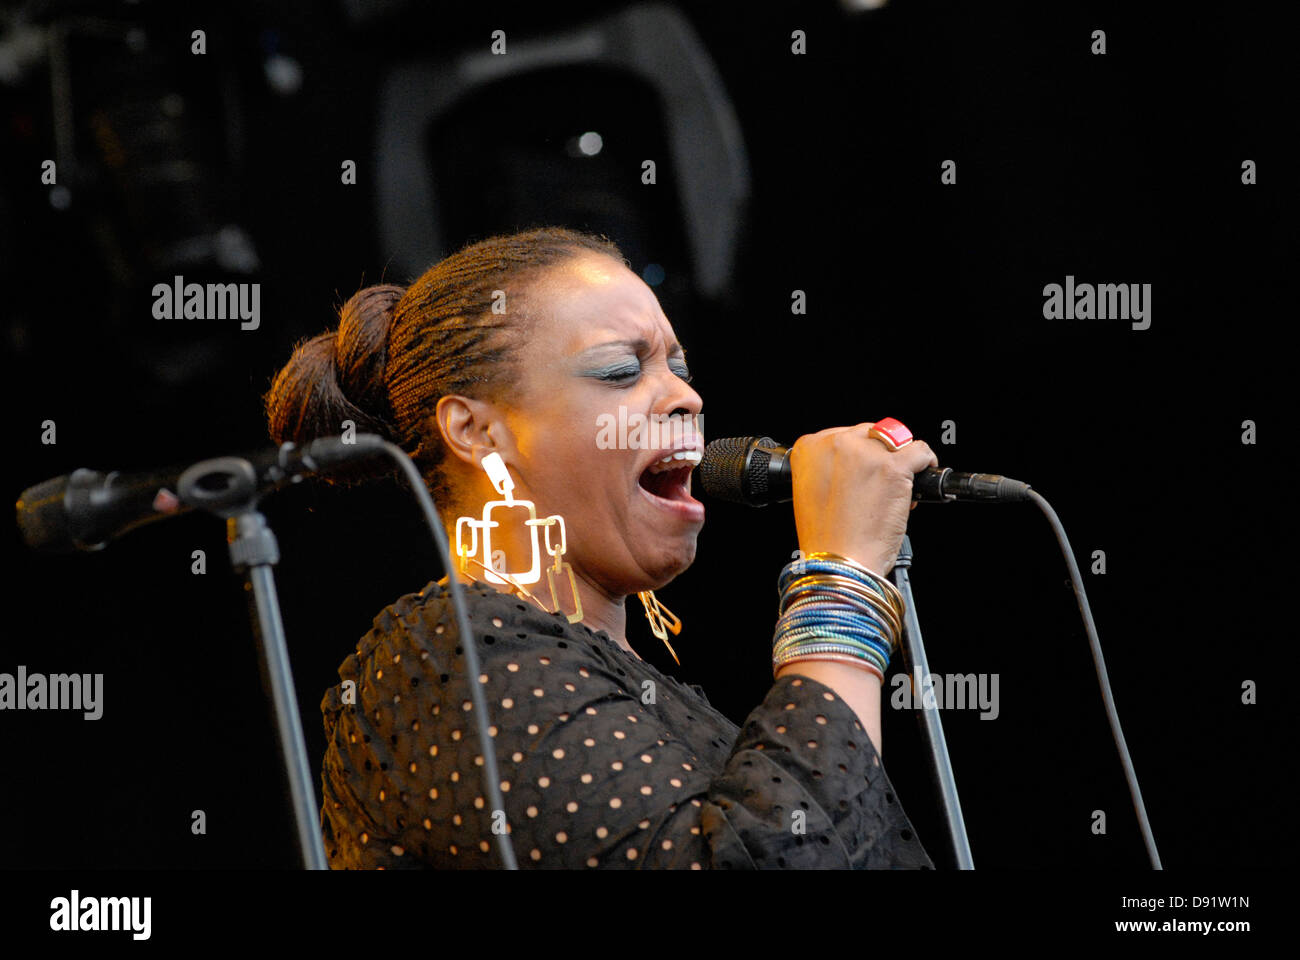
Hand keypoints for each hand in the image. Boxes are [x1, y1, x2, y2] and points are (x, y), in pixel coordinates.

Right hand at [790, 422, 938, 574]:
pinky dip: (925, 462)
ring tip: (898, 486)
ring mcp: (866, 454)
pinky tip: (921, 476)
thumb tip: (858, 460)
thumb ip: (829, 469)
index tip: (862, 472)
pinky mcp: (893, 467)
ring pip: (897, 440)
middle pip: (870, 433)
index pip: (843, 434)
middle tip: (880, 486)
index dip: (858, 454)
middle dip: (879, 456)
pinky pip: (920, 450)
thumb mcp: (812, 493)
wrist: (840, 563)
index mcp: (809, 448)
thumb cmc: (826, 539)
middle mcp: (835, 444)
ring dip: (901, 459)